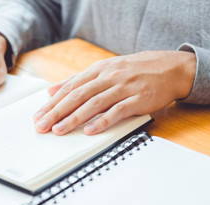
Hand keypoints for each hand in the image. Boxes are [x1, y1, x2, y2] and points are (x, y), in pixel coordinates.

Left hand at [33, 50, 195, 134]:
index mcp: (98, 70)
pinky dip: (103, 121)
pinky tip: (89, 130)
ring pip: (93, 103)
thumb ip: (78, 81)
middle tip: (42, 126)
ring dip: (74, 118)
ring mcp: (123, 87)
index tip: (38, 116)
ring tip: (58, 130)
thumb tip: (52, 91)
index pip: (69, 88)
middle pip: (77, 96)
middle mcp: (108, 77)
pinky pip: (117, 111)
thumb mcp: (104, 70)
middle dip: (56, 112)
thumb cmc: (134, 71)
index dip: (52, 103)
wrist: (170, 68)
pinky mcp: (137, 99)